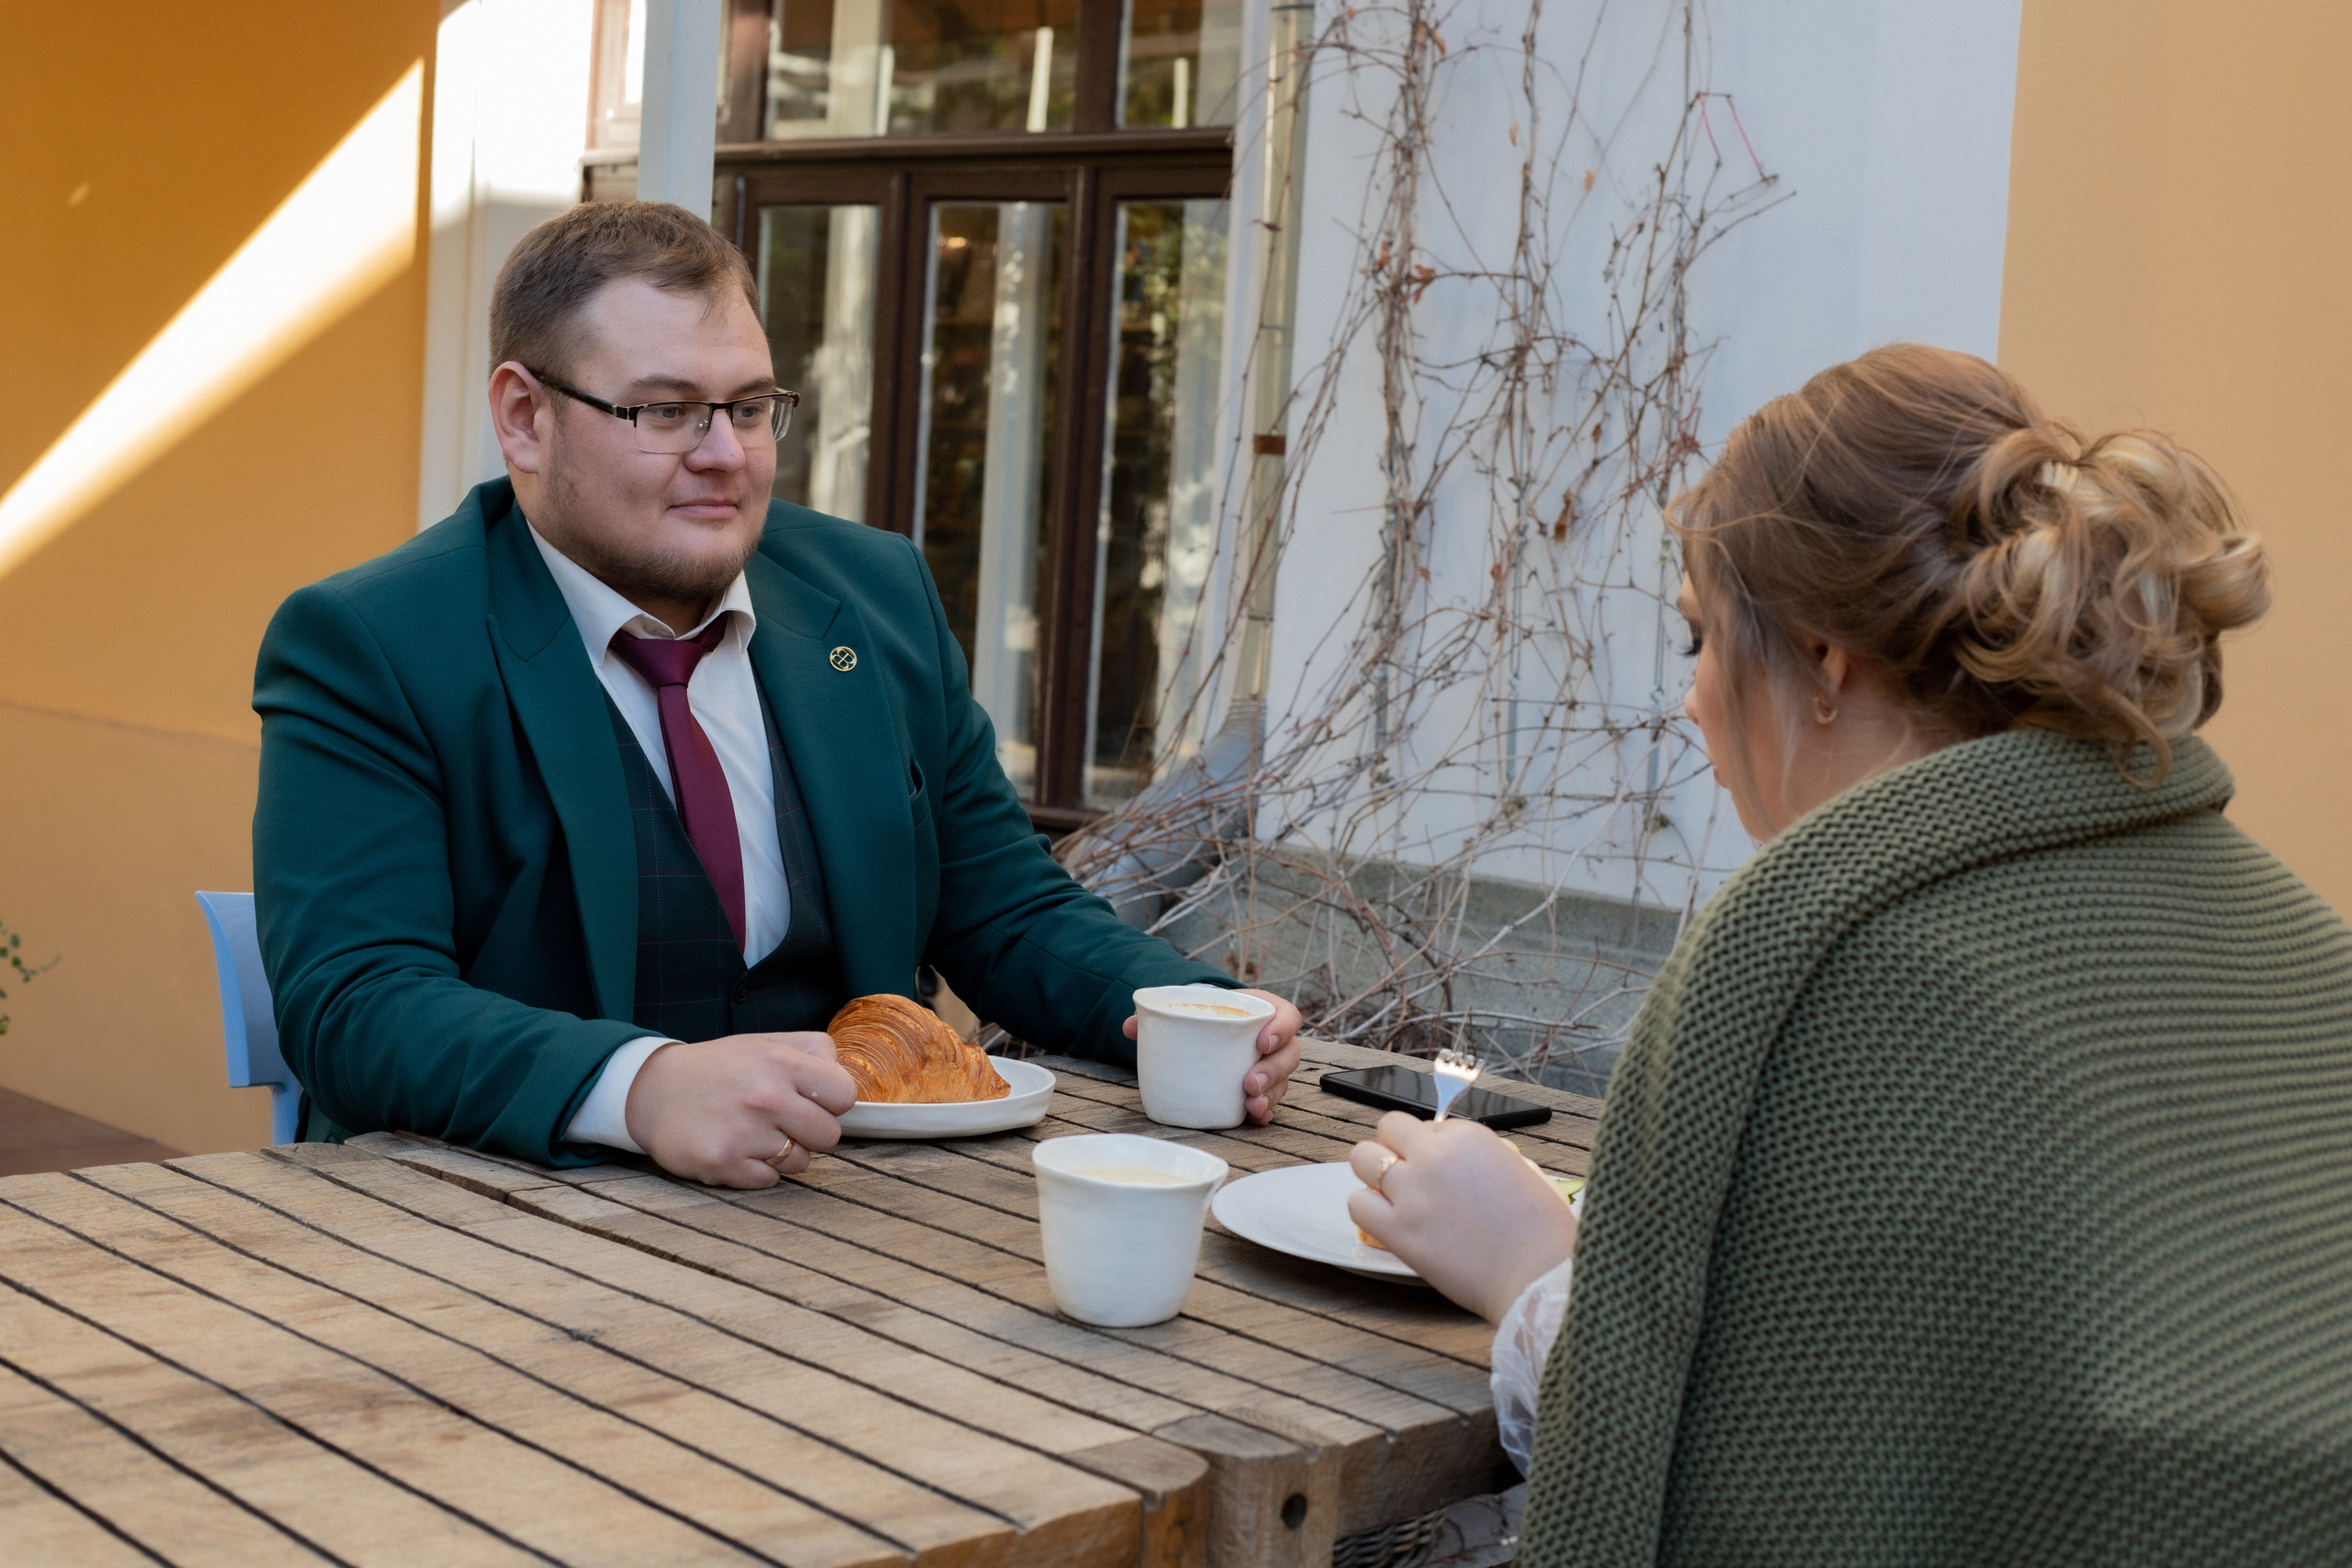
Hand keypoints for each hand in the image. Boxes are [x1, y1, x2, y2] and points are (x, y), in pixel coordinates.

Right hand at [624, 1031, 857, 1188]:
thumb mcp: (765, 1043)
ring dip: (784, 1153)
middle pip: (829, 1136)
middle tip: (781, 1120)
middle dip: (810, 1131)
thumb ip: (813, 1050)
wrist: (653, 1091)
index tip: (811, 1100)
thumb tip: (846, 1074)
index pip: (845, 1095)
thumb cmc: (719, 1068)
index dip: (831, 1101)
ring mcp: (745, 1132)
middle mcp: (767, 1096)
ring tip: (754, 1132)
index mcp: (782, 1062)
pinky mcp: (724, 1163)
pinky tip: (737, 1148)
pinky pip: (770, 1180)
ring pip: (801, 1162)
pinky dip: (757, 1170)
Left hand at [1122, 988, 1302, 1122]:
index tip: (1261, 1041)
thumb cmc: (1206, 1014)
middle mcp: (1275, 1040)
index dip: (1281, 1029)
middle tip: (1248, 1083)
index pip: (1288, 1017)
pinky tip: (1255, 1118)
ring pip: (1282, 1082)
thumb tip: (1130, 1025)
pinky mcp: (1263, 1088)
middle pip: (1288, 1056)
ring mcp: (1271, 1066)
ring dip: (1269, 1096)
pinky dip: (1265, 1112)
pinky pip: (1272, 1102)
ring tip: (1250, 1106)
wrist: (1207, 1027)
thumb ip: (1162, 1014)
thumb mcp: (1190, 1008)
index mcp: (1263, 1012)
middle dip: (1272, 1071)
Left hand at [1345, 1112, 1576, 1323]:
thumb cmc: (1539, 1231)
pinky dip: (1367, 1209)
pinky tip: (1388, 1220)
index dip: (1433, 1146)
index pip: (1429, 1124)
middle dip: (1397, 1147)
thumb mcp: (1517, 1169)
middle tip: (1411, 1174)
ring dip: (1374, 1172)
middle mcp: (1435, 1156)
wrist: (1538, 1276)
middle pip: (1389, 1128)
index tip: (1443, 1168)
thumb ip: (1478, 1157)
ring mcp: (1412, 1191)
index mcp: (1469, 1136)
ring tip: (1394, 1195)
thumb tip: (1453, 1162)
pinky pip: (1357, 1204)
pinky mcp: (1397, 1229)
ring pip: (1361, 1157)